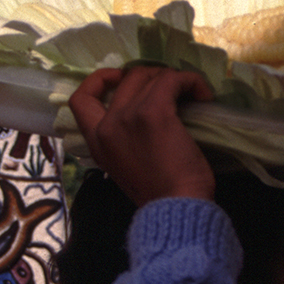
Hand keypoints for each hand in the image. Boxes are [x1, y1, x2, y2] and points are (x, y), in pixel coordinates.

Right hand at [68, 66, 215, 205]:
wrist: (176, 208)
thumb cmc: (160, 193)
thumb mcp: (126, 165)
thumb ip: (124, 139)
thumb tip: (145, 112)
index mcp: (96, 142)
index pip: (79, 98)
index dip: (101, 80)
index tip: (123, 78)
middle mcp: (107, 126)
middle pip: (126, 79)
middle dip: (152, 77)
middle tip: (174, 90)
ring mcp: (128, 117)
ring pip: (150, 76)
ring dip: (174, 78)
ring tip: (193, 94)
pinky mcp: (154, 112)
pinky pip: (172, 80)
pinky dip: (192, 81)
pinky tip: (203, 95)